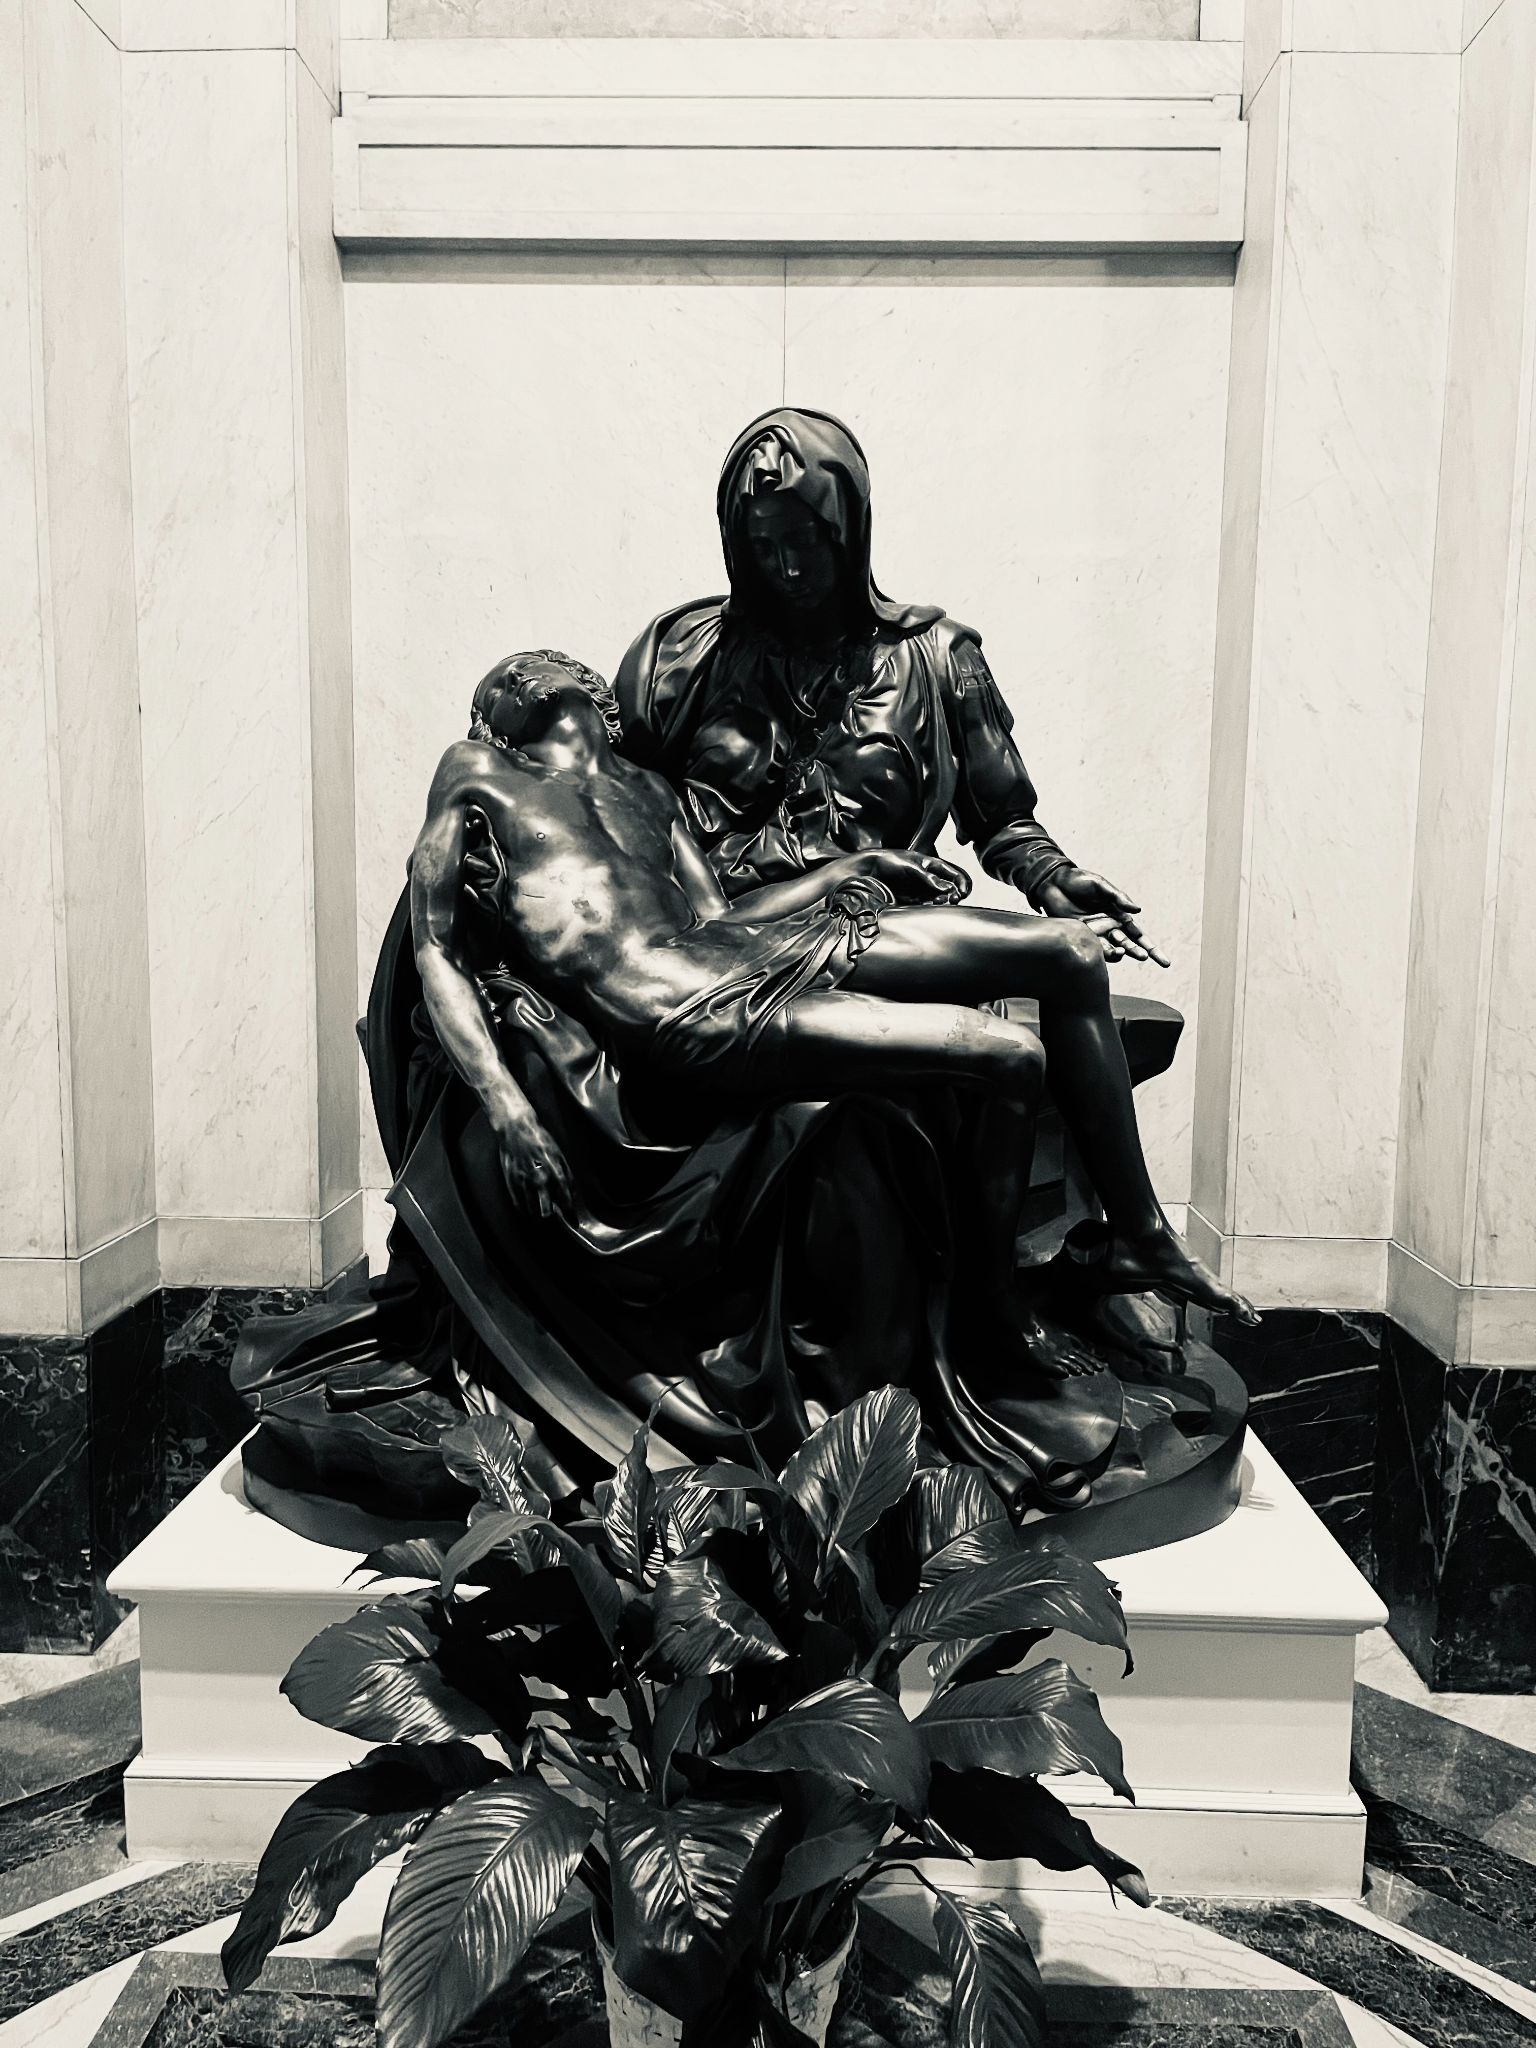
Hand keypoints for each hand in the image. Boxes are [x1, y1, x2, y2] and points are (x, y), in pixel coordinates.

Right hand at [491, 1108, 574, 1221]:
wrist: (517, 1130)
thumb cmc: (541, 1140)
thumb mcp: (560, 1155)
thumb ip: (567, 1176)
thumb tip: (571, 1194)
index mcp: (555, 1172)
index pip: (565, 1200)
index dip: (570, 1214)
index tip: (573, 1221)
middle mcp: (540, 1179)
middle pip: (546, 1212)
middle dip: (551, 1215)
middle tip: (553, 1214)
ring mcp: (524, 1182)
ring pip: (532, 1211)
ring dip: (537, 1212)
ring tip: (540, 1209)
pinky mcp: (511, 1182)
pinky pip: (518, 1204)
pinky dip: (524, 1208)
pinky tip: (528, 1206)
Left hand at [864, 849, 971, 905]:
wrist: (869, 871)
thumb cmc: (890, 862)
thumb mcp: (911, 866)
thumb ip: (929, 878)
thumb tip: (948, 889)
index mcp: (934, 866)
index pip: (957, 875)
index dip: (964, 884)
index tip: (962, 893)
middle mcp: (932, 879)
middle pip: (953, 890)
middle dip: (956, 896)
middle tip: (951, 900)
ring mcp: (924, 891)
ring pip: (942, 900)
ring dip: (944, 903)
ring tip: (937, 902)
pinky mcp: (915, 902)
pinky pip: (929, 907)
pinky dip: (932, 909)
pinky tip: (929, 907)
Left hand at [1034, 867, 1168, 967]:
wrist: (1053, 883)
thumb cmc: (1078, 881)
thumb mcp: (1101, 886)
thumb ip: (1118, 897)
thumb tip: (1138, 910)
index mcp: (1118, 915)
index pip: (1138, 935)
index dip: (1151, 948)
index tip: (1165, 962)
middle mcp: (1109, 927)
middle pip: (1129, 944)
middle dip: (1139, 952)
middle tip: (1144, 957)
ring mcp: (1095, 933)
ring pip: (1113, 948)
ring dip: (1121, 952)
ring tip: (1123, 951)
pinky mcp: (1081, 936)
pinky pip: (1095, 948)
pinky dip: (1104, 952)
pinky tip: (1110, 951)